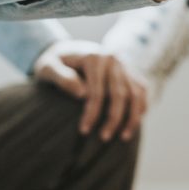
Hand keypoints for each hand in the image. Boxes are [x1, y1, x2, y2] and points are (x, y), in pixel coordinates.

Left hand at [33, 39, 147, 141]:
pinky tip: (134, 124)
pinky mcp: (129, 71)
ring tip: (124, 137)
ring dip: (132, 117)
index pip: (97, 91)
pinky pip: (141, 90)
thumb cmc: (53, 63)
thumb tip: (82, 94)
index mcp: (93, 57)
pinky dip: (141, 106)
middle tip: (104, 138)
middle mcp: (112, 59)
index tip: (84, 131)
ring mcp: (123, 64)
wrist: (64, 51)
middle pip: (119, 94)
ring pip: (135, 93)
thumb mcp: (47, 68)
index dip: (92, 113)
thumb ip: (61, 77)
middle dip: (113, 119)